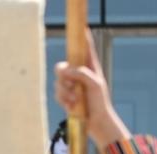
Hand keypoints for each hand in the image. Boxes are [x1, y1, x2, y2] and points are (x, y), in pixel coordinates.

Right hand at [54, 32, 130, 147]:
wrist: (96, 121)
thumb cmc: (99, 101)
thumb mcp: (94, 84)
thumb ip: (81, 73)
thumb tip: (65, 70)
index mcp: (91, 67)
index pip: (86, 49)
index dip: (83, 39)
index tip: (81, 30)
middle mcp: (80, 74)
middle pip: (63, 65)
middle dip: (63, 73)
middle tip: (66, 78)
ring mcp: (72, 85)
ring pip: (58, 81)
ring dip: (64, 91)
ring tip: (74, 99)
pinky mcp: (65, 96)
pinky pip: (57, 93)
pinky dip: (63, 99)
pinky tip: (71, 105)